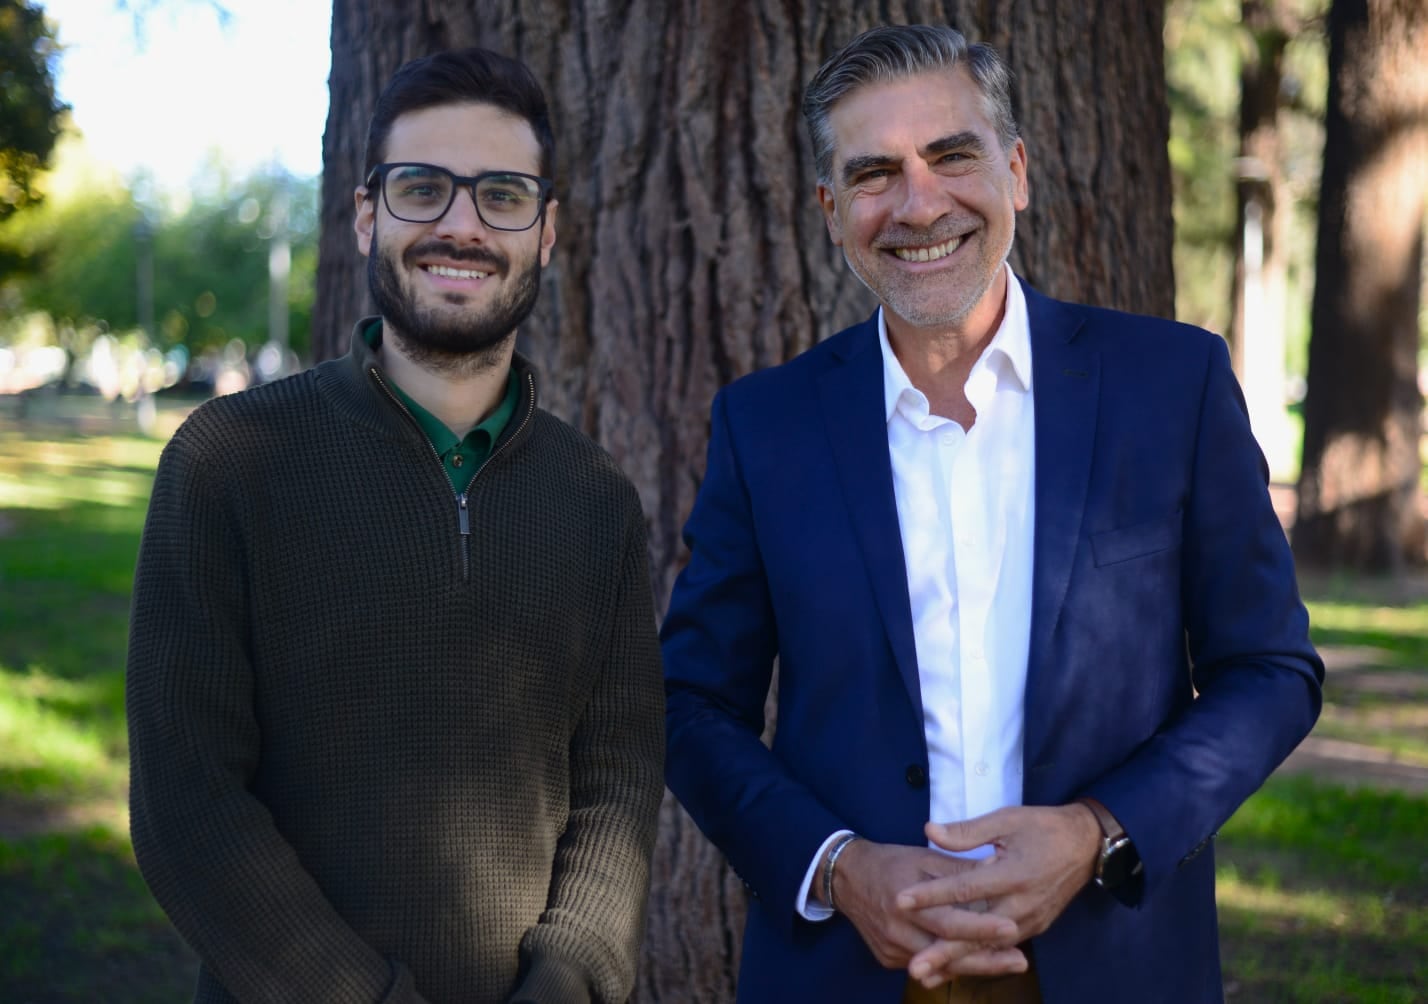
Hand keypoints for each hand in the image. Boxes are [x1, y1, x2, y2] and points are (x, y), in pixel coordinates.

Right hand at [831, 838, 1020, 971]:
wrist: (847, 878)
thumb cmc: (891, 862)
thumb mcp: (924, 858)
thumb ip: (958, 868)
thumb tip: (996, 868)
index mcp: (905, 899)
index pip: (948, 920)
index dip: (980, 926)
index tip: (1011, 928)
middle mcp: (897, 929)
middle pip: (946, 952)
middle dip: (986, 959)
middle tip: (1021, 961)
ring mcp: (891, 948)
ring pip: (939, 965)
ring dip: (974, 965)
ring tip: (1009, 963)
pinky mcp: (887, 959)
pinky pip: (925, 966)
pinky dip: (951, 965)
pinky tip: (978, 962)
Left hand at [894, 804, 1101, 985]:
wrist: (1087, 845)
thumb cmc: (1043, 827)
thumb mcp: (1007, 819)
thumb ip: (968, 830)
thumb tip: (929, 831)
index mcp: (1013, 874)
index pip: (964, 888)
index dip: (931, 895)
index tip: (901, 901)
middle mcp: (1021, 904)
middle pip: (976, 932)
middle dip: (944, 952)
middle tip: (914, 968)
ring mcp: (1030, 921)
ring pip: (987, 947)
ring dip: (957, 963)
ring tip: (927, 976)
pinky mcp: (1034, 927)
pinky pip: (1001, 947)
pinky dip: (978, 959)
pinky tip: (955, 969)